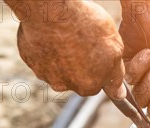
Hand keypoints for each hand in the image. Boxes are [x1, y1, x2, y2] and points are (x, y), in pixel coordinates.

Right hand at [5, 0, 125, 98]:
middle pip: (77, 78)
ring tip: (65, 35)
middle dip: (81, 63)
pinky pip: (40, 57)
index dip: (100, 67)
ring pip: (57, 68)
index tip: (97, 54)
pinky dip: (46, 47)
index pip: (97, 84)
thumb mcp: (113, 49)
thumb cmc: (84, 25)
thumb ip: (116, 76)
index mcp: (88, 86)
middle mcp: (66, 86)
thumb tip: (119, 95)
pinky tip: (50, 34)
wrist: (50, 11)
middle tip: (82, 40)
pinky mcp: (30, 61)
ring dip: (62, 55)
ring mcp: (45, 74)